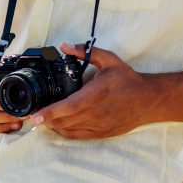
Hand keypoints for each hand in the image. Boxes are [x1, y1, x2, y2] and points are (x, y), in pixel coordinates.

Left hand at [32, 42, 150, 138]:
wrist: (148, 100)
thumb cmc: (127, 80)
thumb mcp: (109, 60)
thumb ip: (86, 52)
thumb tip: (65, 46)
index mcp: (96, 93)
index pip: (69, 106)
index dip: (50, 112)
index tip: (36, 115)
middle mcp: (96, 112)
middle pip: (64, 121)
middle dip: (46, 119)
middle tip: (34, 113)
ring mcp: (99, 125)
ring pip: (69, 130)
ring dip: (54, 125)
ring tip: (44, 118)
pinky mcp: (101, 133)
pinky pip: (78, 136)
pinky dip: (65, 132)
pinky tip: (59, 125)